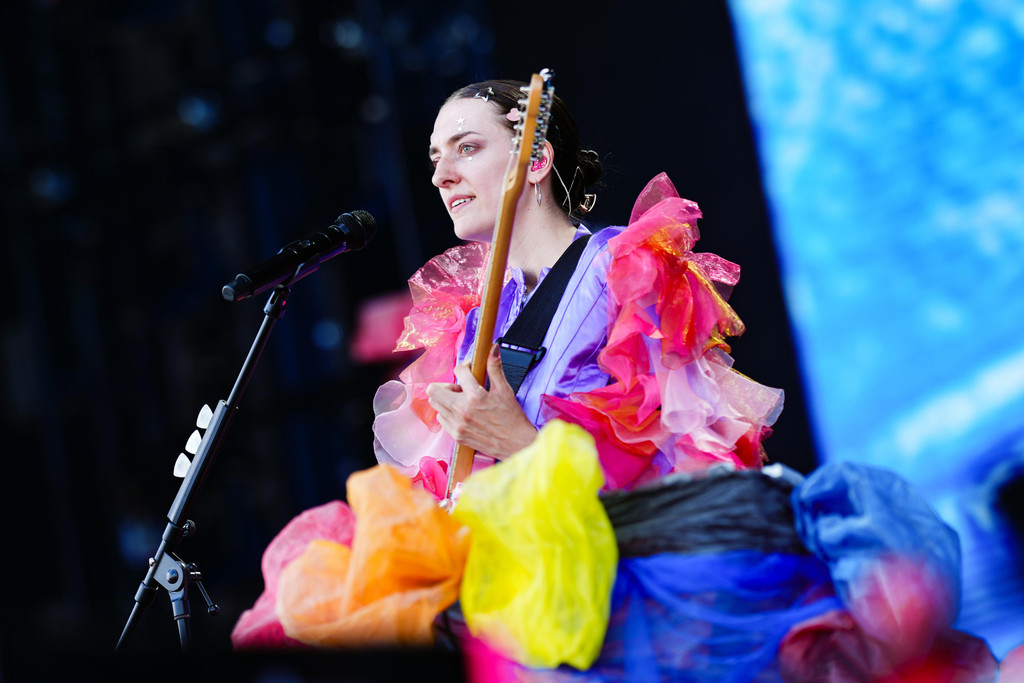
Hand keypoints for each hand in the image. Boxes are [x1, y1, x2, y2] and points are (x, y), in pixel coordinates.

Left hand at [426, 344, 537, 459]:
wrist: (517, 444)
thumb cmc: (513, 419)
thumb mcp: (505, 390)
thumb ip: (495, 368)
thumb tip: (493, 348)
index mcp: (475, 396)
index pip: (459, 371)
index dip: (465, 366)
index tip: (470, 370)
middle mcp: (462, 411)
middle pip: (434, 390)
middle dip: (446, 384)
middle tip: (460, 387)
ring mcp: (457, 425)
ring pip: (435, 404)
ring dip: (445, 398)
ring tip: (462, 401)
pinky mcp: (456, 436)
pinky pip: (441, 419)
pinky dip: (447, 413)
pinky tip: (462, 413)